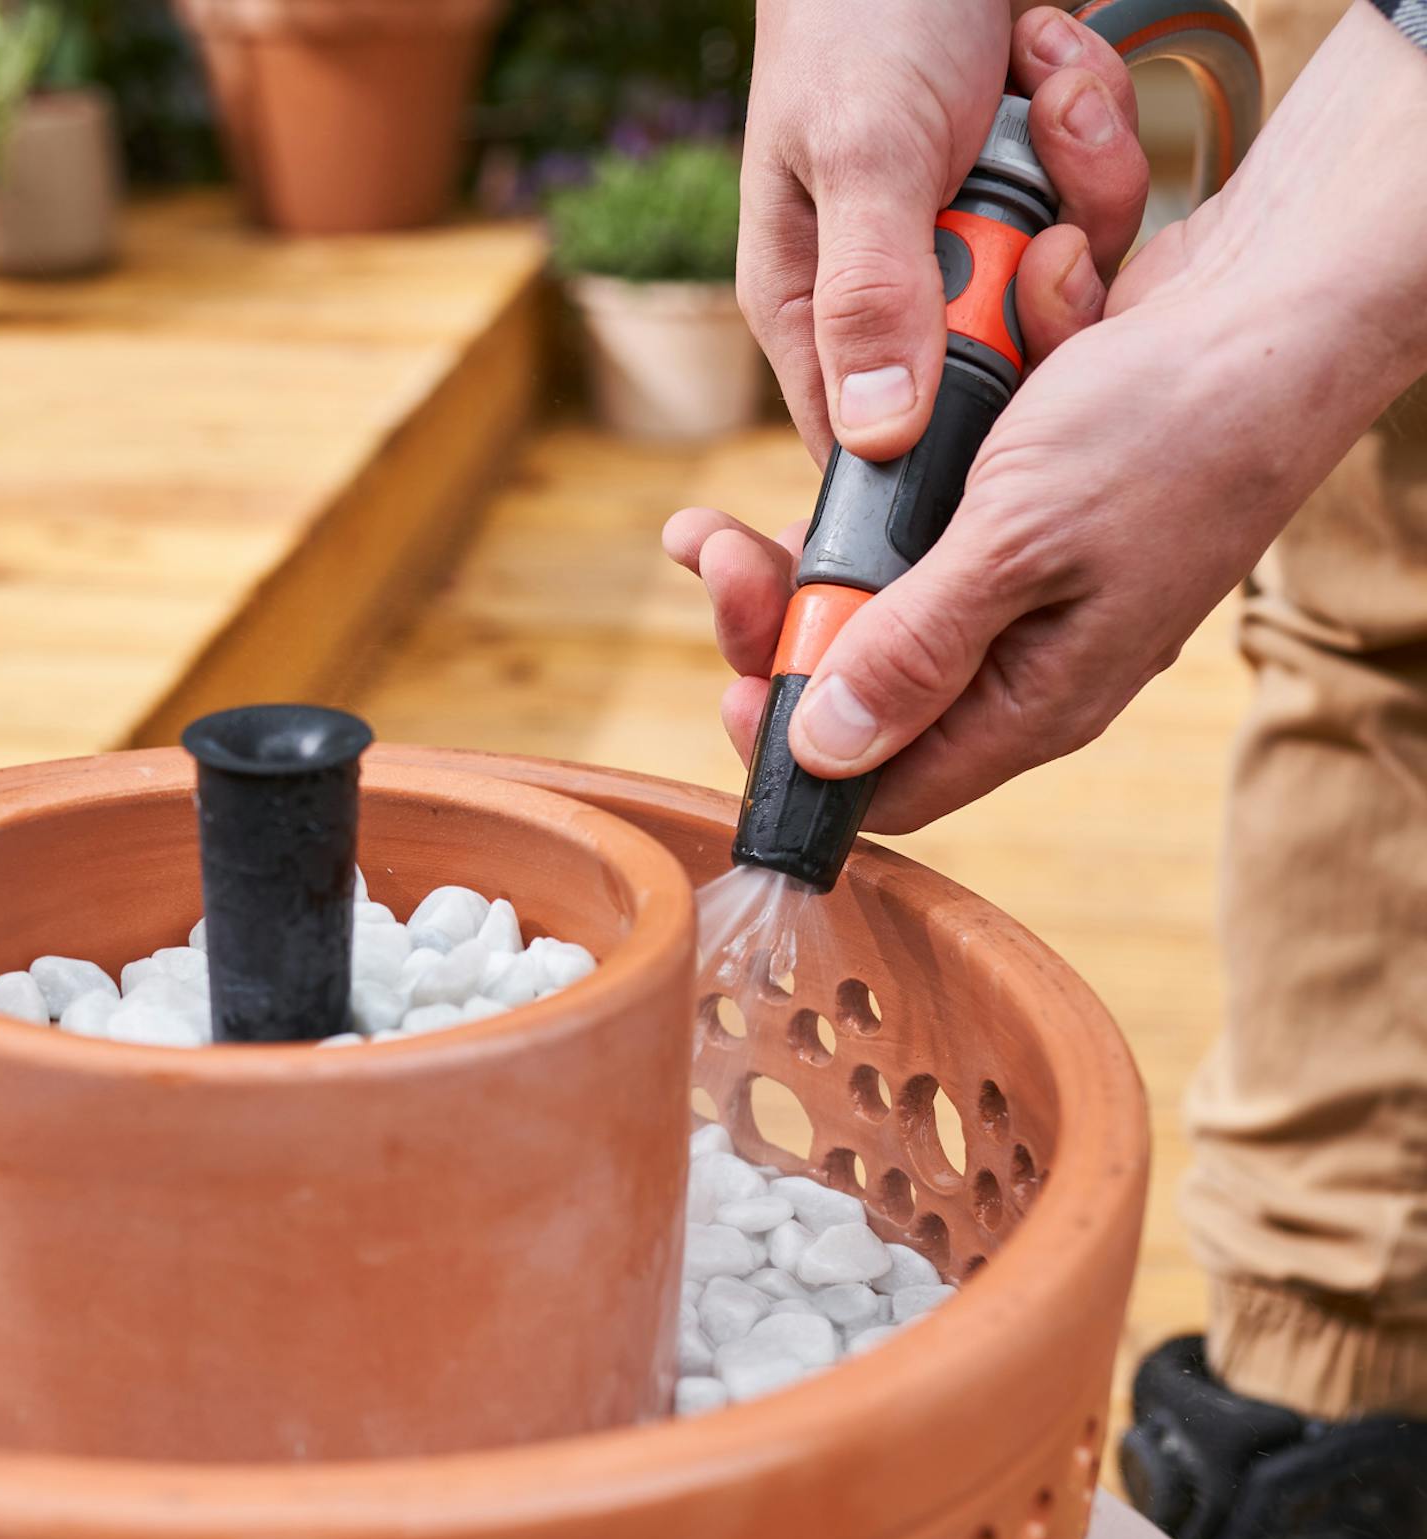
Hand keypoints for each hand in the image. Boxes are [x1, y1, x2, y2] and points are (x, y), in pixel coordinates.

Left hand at [672, 2, 1426, 833]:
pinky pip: (921, 512)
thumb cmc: (1174, 421)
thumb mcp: (1021, 541)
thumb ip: (919, 648)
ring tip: (733, 511)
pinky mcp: (1010, 509)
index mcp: (1034, 700)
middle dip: (778, 621)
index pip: (890, 784)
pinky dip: (897, 468)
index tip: (734, 680)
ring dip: (814, 540)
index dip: (801, 751)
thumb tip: (829, 753)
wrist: (1278, 297)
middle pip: (863, 685)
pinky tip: (893, 439)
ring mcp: (1017, 582)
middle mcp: (1020, 657)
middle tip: (716, 553)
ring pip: (874, 595)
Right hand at [740, 3, 1146, 462]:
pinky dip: (1089, 127)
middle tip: (1032, 209)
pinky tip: (1049, 59)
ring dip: (1077, 177)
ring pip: (1061, 284)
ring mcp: (971, 245)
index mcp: (813, 314)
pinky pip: (1094, 206)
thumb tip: (876, 440)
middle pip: (995, 370)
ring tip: (1043, 88)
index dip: (944, 438)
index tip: (1006, 382)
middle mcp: (893, 297)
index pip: (872, 443)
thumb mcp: (863, 153)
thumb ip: (870, 295)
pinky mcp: (1030, 195)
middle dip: (1037, 281)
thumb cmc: (862, 15)